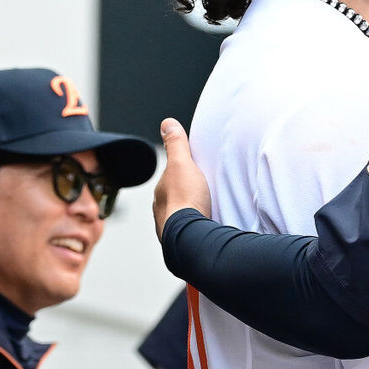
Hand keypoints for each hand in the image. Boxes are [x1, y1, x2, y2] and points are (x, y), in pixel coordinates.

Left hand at [153, 118, 209, 240]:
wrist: (191, 236)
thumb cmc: (186, 199)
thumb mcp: (182, 163)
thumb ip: (176, 144)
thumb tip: (167, 122)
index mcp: (161, 195)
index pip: (170, 182)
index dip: (182, 176)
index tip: (195, 175)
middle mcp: (161, 214)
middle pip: (176, 201)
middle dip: (187, 198)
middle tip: (204, 195)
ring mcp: (171, 232)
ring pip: (182, 220)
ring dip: (192, 216)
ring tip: (208, 213)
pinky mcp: (184, 245)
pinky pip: (191, 234)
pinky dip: (198, 230)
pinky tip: (207, 228)